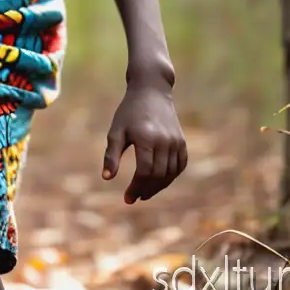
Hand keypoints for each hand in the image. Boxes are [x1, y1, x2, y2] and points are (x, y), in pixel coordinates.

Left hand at [102, 82, 186, 202]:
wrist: (151, 90)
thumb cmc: (129, 111)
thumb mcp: (116, 130)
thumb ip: (112, 154)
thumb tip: (106, 178)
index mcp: (146, 138)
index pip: (144, 172)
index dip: (136, 188)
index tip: (127, 198)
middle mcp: (164, 141)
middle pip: (158, 176)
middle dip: (146, 190)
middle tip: (135, 197)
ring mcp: (176, 141)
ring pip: (170, 174)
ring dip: (158, 187)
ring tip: (144, 191)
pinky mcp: (182, 141)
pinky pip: (180, 166)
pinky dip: (171, 177)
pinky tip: (159, 181)